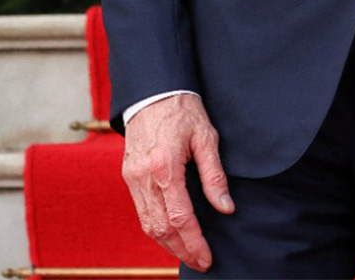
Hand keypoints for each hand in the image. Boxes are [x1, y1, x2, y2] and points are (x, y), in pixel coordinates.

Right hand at [121, 92, 233, 270]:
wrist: (153, 92)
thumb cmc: (183, 111)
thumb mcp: (207, 138)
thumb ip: (215, 176)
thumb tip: (226, 208)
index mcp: (165, 167)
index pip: (180, 217)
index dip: (194, 242)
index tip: (207, 257)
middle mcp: (144, 177)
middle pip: (161, 228)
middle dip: (182, 250)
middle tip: (201, 262)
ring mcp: (133, 178)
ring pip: (147, 224)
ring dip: (167, 244)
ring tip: (189, 254)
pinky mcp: (128, 177)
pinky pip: (141, 211)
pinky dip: (155, 228)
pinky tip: (171, 235)